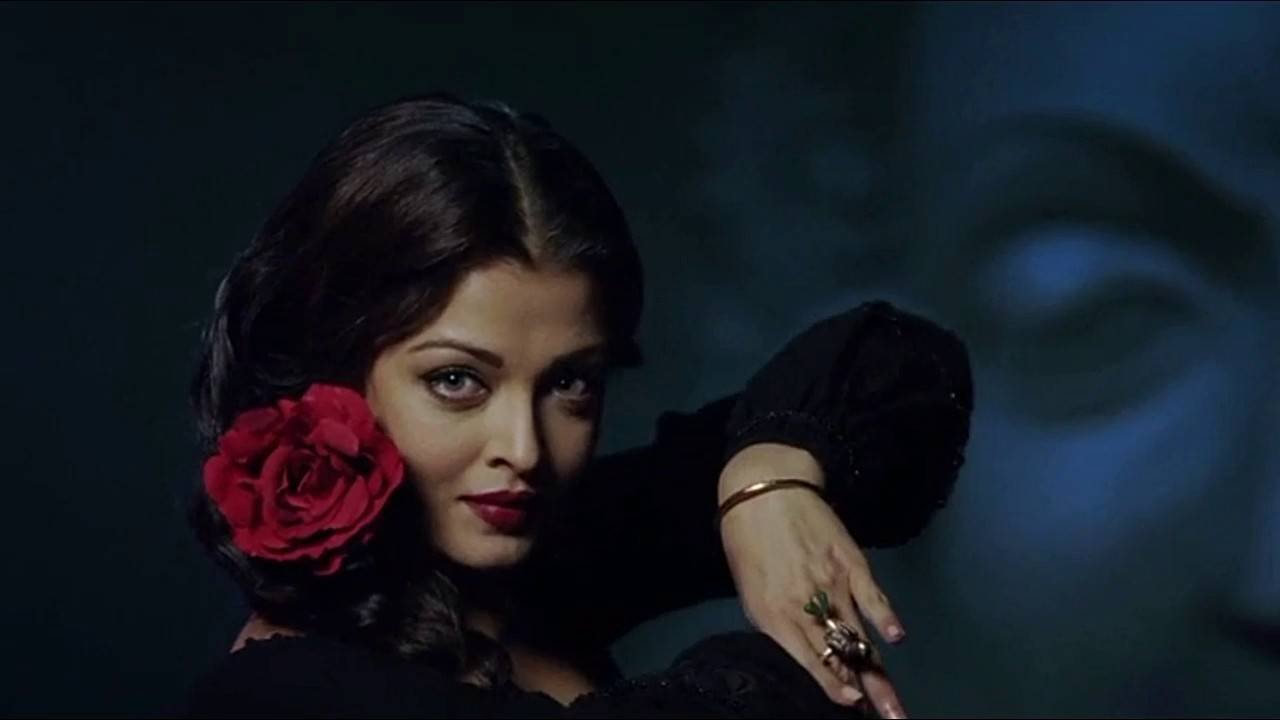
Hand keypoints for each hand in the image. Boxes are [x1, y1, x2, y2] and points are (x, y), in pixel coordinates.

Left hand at [719, 443, 907, 717]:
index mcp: (774, 616)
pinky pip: (871, 596)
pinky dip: (884, 617)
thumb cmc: (748, 543)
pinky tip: (895, 637)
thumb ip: (777, 624)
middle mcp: (805, 606)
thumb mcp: (750, 590)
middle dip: (865, 694)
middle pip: (840, 658)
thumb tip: (805, 653)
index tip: (851, 706)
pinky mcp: (851, 562)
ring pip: (859, 636)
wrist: (763, 490)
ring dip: (879, 674)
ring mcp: (831, 584)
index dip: (832, 686)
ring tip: (897, 706)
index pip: (808, 662)